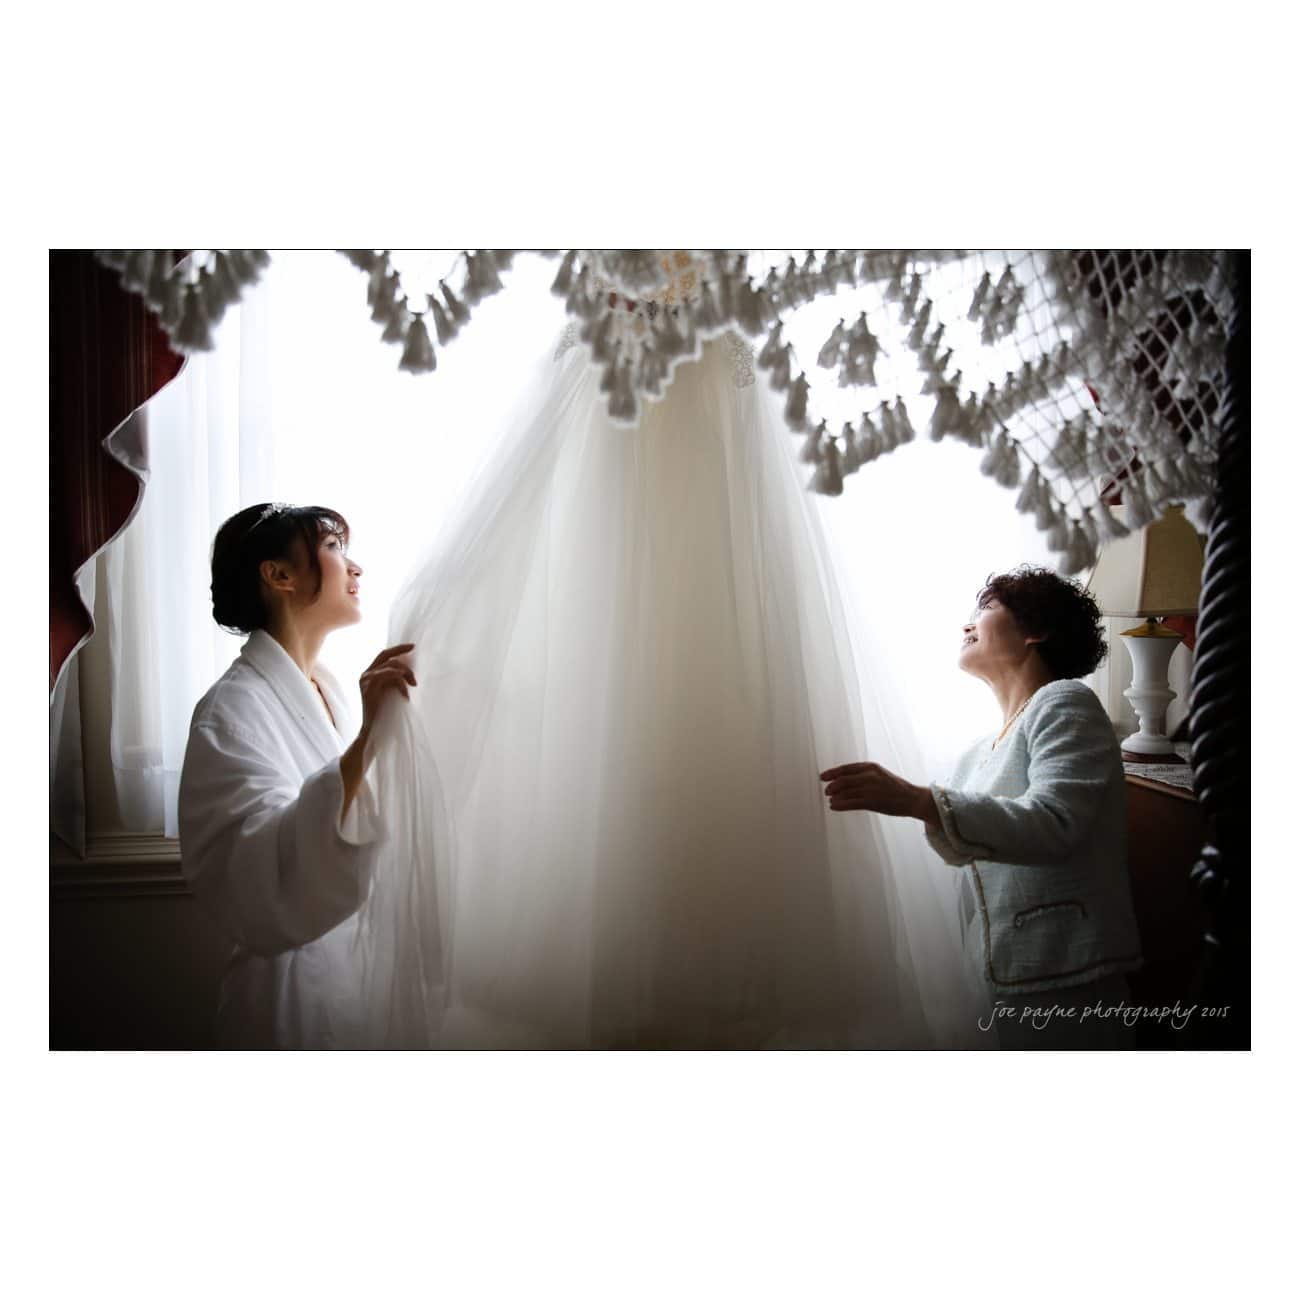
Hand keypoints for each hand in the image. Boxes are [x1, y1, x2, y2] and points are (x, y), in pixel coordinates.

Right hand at [357, 643, 417, 736]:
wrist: (373, 730)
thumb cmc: (385, 713)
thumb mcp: (392, 691)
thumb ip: (396, 679)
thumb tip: (410, 670)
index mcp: (370, 674)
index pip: (384, 655)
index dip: (398, 648)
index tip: (412, 646)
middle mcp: (365, 674)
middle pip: (385, 655)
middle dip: (401, 652)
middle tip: (415, 652)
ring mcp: (365, 680)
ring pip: (390, 666)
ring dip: (405, 673)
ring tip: (413, 685)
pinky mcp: (368, 688)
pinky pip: (387, 675)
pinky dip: (399, 682)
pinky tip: (405, 692)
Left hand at [819, 761, 935, 822]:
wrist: (912, 798)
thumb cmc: (895, 788)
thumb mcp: (879, 774)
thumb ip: (863, 776)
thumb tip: (843, 780)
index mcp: (871, 767)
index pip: (846, 768)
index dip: (832, 772)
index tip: (822, 777)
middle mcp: (870, 776)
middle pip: (843, 780)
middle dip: (832, 785)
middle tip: (827, 790)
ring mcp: (871, 789)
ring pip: (846, 792)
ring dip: (835, 796)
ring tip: (831, 800)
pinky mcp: (872, 801)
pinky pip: (851, 803)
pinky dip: (840, 805)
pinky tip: (834, 806)